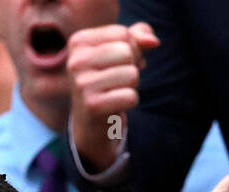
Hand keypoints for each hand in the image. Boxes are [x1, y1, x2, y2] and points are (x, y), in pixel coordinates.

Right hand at [67, 22, 159, 170]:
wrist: (90, 120)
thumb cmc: (108, 78)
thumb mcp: (120, 50)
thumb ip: (138, 35)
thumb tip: (153, 42)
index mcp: (78, 42)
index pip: (122, 34)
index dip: (131, 48)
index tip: (115, 63)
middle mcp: (75, 62)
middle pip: (127, 52)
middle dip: (131, 66)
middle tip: (116, 80)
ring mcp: (81, 85)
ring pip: (131, 74)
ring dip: (131, 85)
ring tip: (114, 92)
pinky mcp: (92, 106)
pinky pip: (131, 96)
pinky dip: (129, 101)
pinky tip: (114, 105)